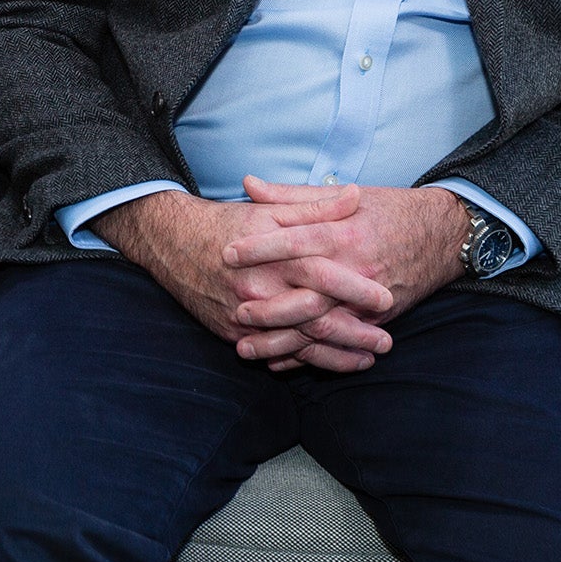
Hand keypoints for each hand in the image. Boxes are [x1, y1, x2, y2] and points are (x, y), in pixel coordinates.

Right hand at [90, 189, 394, 369]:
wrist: (172, 243)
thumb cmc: (228, 224)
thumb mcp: (271, 211)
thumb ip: (316, 207)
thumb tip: (355, 196)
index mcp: (272, 254)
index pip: (320, 273)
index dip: (354, 287)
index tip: (386, 298)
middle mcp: (258, 287)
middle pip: (314, 317)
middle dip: (354, 332)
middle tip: (387, 340)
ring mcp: (244, 314)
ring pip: (297, 344)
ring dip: (336, 355)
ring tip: (368, 359)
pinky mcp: (233, 332)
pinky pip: (273, 353)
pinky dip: (303, 362)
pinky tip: (329, 364)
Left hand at [222, 179, 469, 369]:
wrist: (443, 235)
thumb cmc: (388, 210)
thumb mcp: (343, 196)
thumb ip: (293, 195)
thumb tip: (248, 184)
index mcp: (345, 233)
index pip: (296, 240)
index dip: (260, 247)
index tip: (227, 252)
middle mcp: (356, 269)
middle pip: (306, 292)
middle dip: (267, 305)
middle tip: (232, 309)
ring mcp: (368, 300)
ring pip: (319, 327)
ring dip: (281, 341)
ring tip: (243, 347)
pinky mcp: (376, 321)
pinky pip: (338, 343)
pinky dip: (308, 356)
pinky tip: (278, 362)